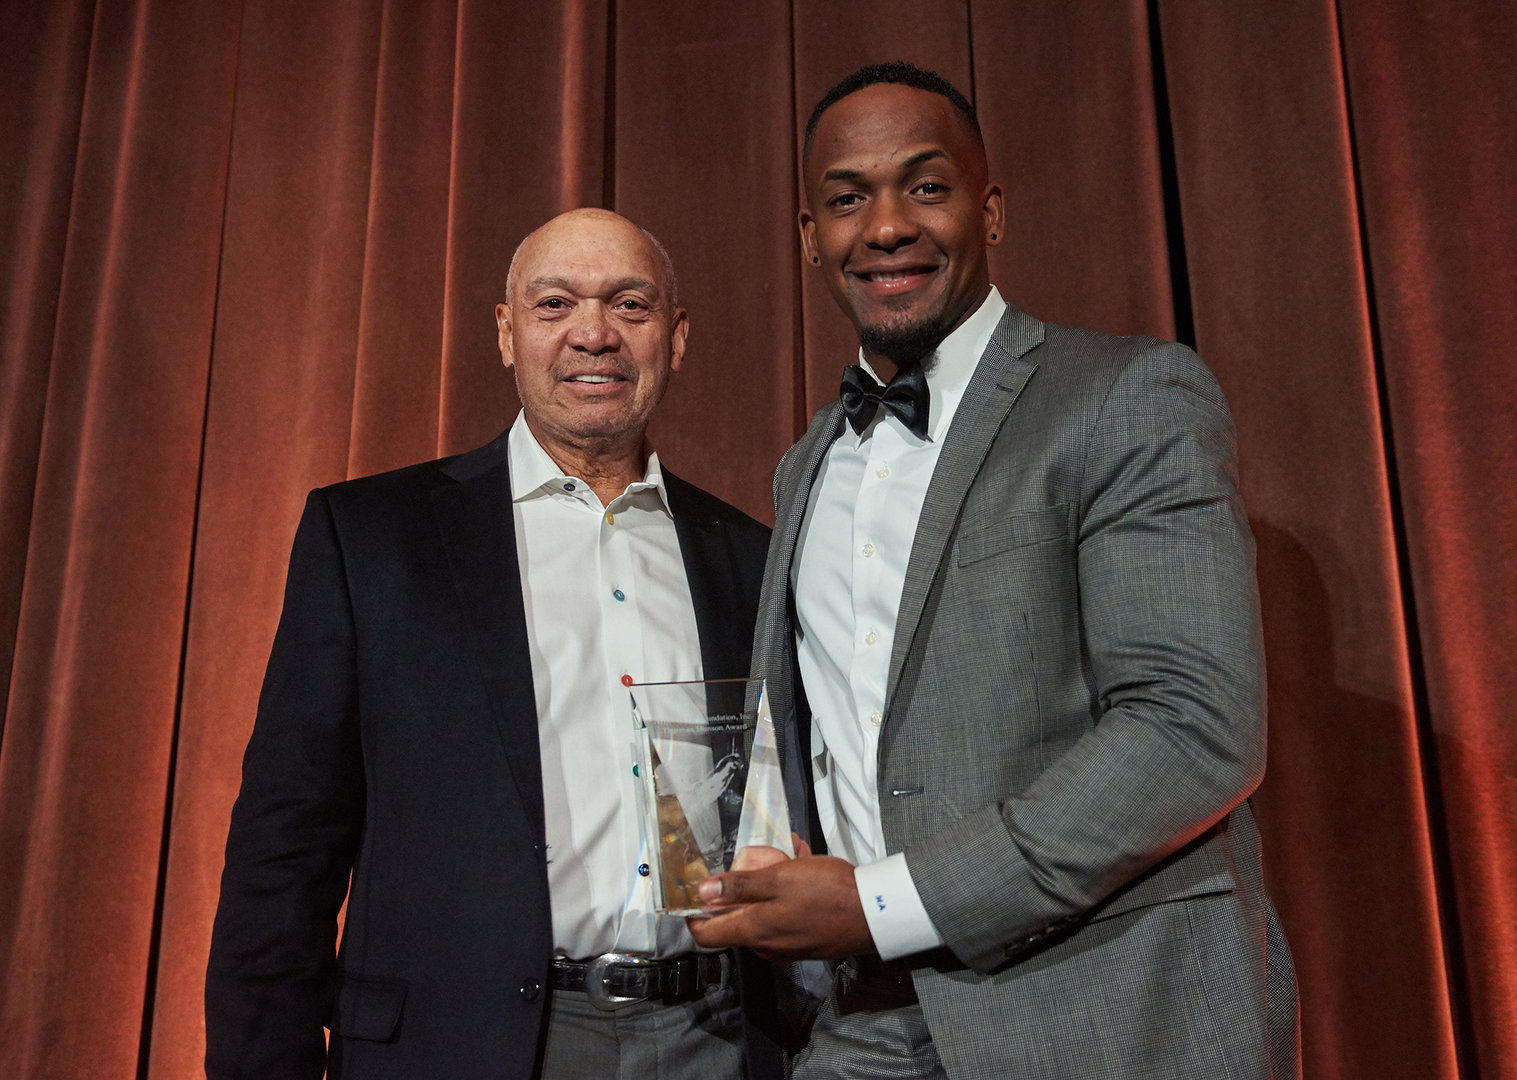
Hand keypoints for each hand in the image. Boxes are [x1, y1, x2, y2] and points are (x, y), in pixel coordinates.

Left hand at [685, 842, 871, 959]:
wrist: (875, 913)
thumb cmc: (828, 893)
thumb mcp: (780, 878)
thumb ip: (739, 886)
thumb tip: (702, 892)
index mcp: (754, 931)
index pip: (706, 935)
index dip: (693, 914)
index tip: (694, 892)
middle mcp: (765, 946)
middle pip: (735, 919)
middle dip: (741, 887)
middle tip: (759, 859)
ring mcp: (786, 946)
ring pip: (762, 913)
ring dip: (768, 885)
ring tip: (789, 857)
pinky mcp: (804, 942)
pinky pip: (783, 916)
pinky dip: (786, 893)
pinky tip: (804, 868)